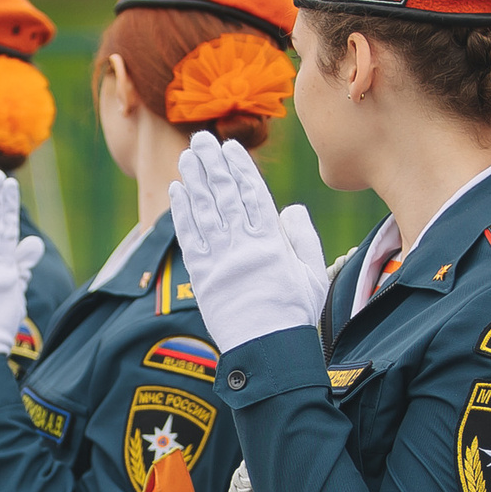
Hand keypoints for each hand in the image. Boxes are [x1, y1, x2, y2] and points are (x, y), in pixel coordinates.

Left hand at [171, 132, 325, 351]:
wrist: (269, 353)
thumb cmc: (295, 315)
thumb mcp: (313, 273)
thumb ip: (302, 237)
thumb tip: (289, 207)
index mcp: (272, 242)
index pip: (254, 194)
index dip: (240, 168)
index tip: (230, 147)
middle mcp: (243, 245)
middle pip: (225, 195)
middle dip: (212, 164)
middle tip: (201, 138)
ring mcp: (220, 260)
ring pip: (204, 211)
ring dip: (193, 180)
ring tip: (187, 156)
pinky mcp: (202, 277)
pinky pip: (189, 238)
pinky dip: (181, 213)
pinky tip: (177, 192)